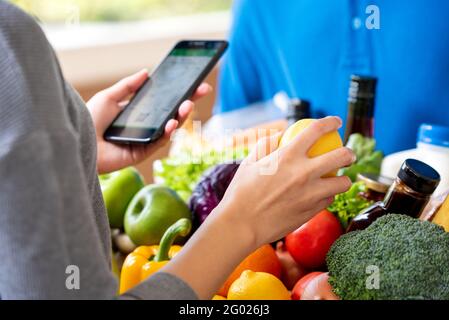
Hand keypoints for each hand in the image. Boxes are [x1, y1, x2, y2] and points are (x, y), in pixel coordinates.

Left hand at [87, 69, 211, 173]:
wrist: (79, 139)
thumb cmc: (89, 119)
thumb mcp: (110, 96)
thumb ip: (128, 85)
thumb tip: (146, 72)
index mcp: (138, 113)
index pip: (163, 102)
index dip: (178, 93)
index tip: (193, 83)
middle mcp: (144, 126)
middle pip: (171, 114)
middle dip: (187, 102)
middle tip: (201, 91)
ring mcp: (145, 139)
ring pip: (169, 128)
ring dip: (181, 116)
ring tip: (187, 105)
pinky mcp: (142, 152)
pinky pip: (159, 141)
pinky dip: (168, 132)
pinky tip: (172, 122)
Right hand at [161, 116, 354, 298]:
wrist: (242, 225)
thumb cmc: (241, 192)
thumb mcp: (249, 163)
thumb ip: (266, 145)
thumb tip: (279, 136)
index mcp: (287, 156)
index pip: (316, 130)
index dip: (330, 122)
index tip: (336, 122)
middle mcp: (303, 173)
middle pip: (341, 156)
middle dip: (349, 153)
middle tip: (347, 154)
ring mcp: (311, 194)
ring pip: (343, 183)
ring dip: (343, 179)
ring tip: (337, 179)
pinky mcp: (312, 211)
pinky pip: (329, 199)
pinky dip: (328, 195)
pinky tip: (321, 194)